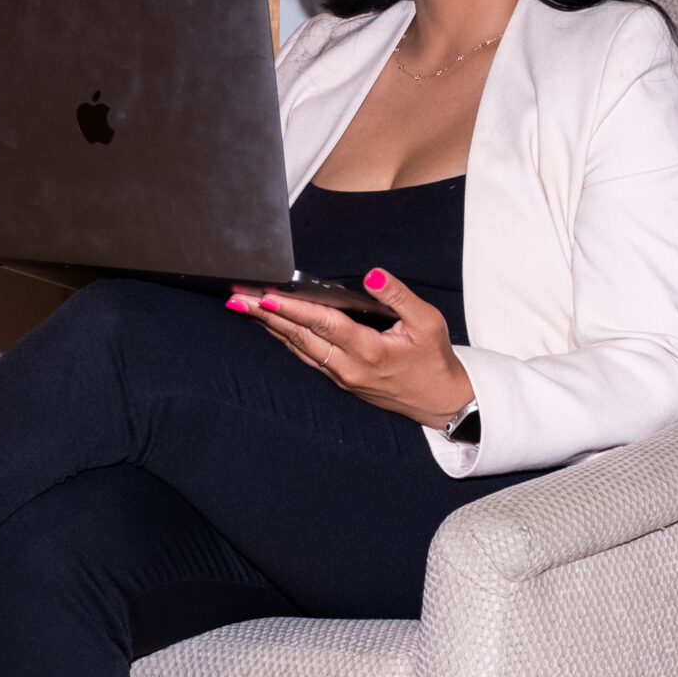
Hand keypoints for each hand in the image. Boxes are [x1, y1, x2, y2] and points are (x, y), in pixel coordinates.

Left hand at [227, 268, 473, 429]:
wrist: (439, 401)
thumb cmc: (434, 359)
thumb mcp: (428, 322)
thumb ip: (398, 296)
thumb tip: (372, 275)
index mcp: (370, 352)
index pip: (324, 325)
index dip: (294, 310)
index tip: (267, 297)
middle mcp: (349, 369)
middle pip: (300, 338)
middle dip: (268, 316)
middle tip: (238, 299)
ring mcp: (342, 378)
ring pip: (299, 349)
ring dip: (272, 327)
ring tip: (245, 308)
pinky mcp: (340, 380)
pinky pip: (307, 357)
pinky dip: (287, 339)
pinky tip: (272, 325)